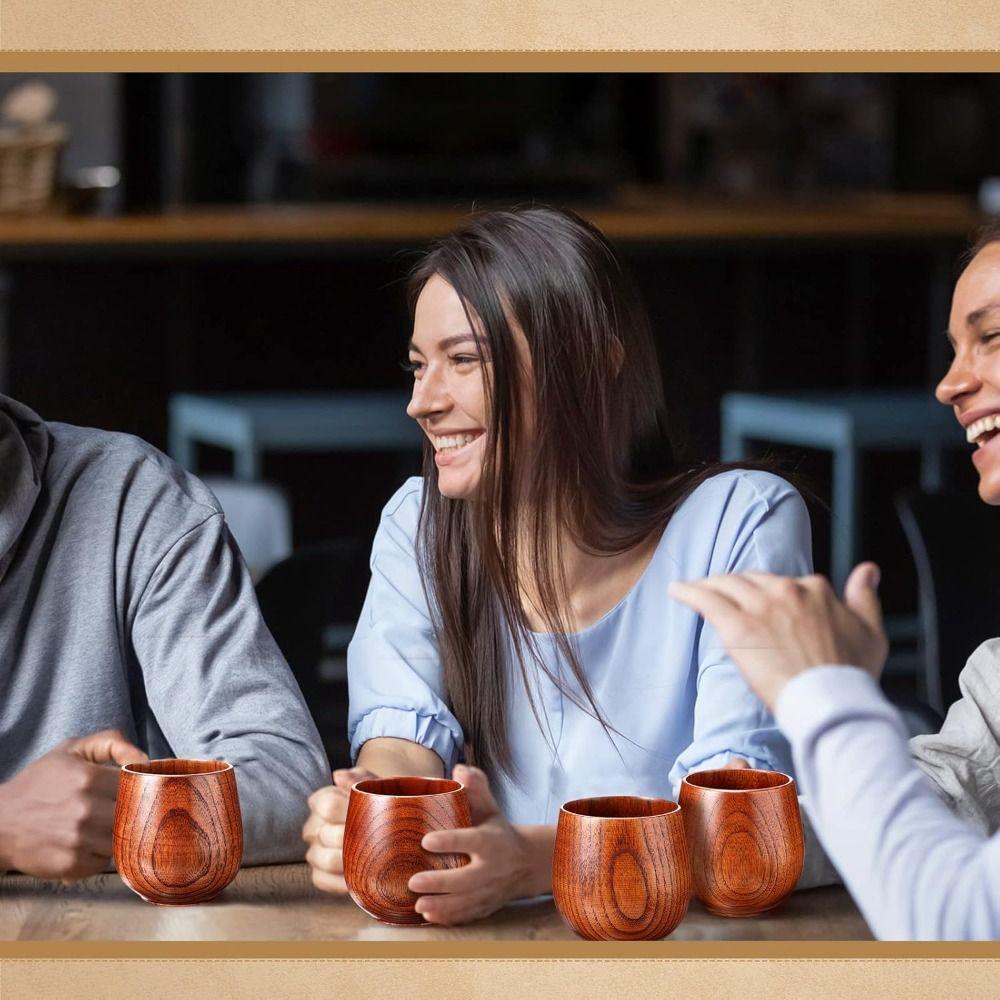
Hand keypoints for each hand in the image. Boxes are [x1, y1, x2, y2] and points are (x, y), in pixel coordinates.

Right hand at [0, 729, 147, 880]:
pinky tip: (87, 842)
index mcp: (89, 778)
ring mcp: (79, 840)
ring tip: (101, 825)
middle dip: (132, 810)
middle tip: (123, 808)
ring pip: (123, 838)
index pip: (138, 784)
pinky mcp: (72, 864)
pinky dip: (101, 853)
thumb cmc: (39, 783)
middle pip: (135, 813)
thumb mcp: (71, 750)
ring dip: (118, 833)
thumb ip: (112, 743)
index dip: (140, 786)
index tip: (136, 788)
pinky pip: (105, 861)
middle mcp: (85, 810)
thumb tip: (145, 760)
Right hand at [302, 766, 375, 893]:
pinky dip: (343, 881)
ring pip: (323, 859)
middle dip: (353, 837)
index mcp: (323, 800)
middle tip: (377, 840)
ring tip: (371, 859)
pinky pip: (323, 880)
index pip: (326, 805)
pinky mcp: (319, 874)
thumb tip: (338, 777)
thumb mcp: (375, 785)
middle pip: (326, 834)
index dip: (348, 810)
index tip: (372, 814)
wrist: (393, 827)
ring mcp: (314, 851)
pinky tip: (362, 877)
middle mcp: (313, 826)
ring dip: (349, 860)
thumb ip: (359, 778)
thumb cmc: (381, 802)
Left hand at [408, 764, 541, 925]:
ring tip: (418, 904)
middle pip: (466, 879)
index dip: (450, 841)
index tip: (426, 840)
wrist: (526, 863)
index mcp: (492, 841)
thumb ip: (476, 787)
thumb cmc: (496, 830)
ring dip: (441, 906)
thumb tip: (459, 769)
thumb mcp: (490, 807)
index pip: (471, 841)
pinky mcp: (486, 907)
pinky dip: (449, 918)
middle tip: (413, 880)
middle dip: (440, 882)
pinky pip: (467, 915)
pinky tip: (428, 915)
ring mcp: (489, 891)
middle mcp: (492, 869)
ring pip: (465, 902)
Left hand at [669, 562, 887, 710]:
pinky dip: (689, 592)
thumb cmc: (852, 675)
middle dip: (737, 587)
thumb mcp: (871, 632)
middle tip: (723, 595)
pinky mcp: (738, 626)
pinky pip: (707, 599)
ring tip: (696, 589)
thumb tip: (867, 569)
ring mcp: (761, 607)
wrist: (831, 702)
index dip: (770, 594)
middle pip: (751, 580)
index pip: (783, 583)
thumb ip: (864, 597)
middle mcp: (787, 591)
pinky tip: (677, 590)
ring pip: (727, 585)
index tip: (762, 605)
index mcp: (815, 590)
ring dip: (709, 584)